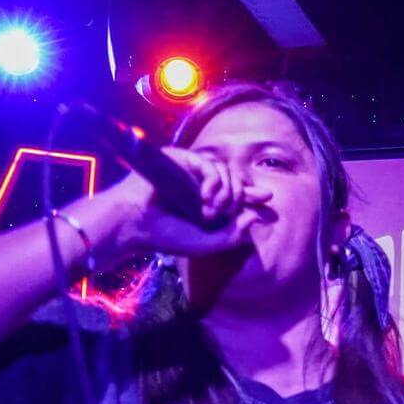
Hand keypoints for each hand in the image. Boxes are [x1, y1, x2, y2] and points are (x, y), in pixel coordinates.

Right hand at [103, 148, 272, 257]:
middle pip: (235, 181)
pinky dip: (214, 181)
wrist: (136, 224)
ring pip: (225, 172)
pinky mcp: (182, 159)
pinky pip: (210, 165)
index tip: (268, 197)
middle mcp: (200, 185)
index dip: (252, 194)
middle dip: (239, 197)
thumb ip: (232, 236)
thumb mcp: (206, 244)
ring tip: (211, 210)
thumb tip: (254, 217)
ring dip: (225, 193)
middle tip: (224, 214)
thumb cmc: (165, 236)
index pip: (236, 195)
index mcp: (206, 203)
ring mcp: (191, 171)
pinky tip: (206, 197)